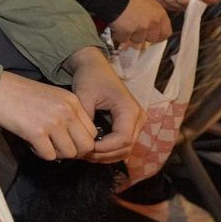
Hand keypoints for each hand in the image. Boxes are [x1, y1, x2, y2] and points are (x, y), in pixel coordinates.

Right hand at [0, 72, 97, 160]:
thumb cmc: (21, 94)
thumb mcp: (53, 97)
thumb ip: (68, 115)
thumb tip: (77, 141)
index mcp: (73, 101)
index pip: (92, 132)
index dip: (82, 142)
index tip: (68, 142)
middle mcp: (66, 111)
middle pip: (86, 146)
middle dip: (74, 152)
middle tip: (58, 148)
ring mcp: (52, 122)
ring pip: (69, 153)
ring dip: (56, 153)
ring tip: (42, 143)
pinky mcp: (36, 132)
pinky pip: (49, 156)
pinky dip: (40, 153)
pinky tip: (31, 143)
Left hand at [65, 47, 143, 163]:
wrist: (94, 66)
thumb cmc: (90, 78)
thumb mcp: (83, 97)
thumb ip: (85, 118)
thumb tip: (83, 140)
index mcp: (130, 110)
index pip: (122, 139)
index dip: (104, 149)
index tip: (85, 149)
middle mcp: (138, 118)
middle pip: (126, 147)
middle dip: (104, 154)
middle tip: (82, 155)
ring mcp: (136, 122)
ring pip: (125, 149)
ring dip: (107, 155)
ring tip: (86, 154)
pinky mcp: (130, 124)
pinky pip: (122, 143)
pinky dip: (109, 150)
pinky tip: (92, 149)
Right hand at [108, 0, 172, 46]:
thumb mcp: (148, 3)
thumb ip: (153, 16)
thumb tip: (150, 28)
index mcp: (160, 14)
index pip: (166, 33)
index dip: (158, 35)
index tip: (151, 34)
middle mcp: (153, 23)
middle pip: (151, 39)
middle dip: (143, 35)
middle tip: (134, 28)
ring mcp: (140, 28)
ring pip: (137, 40)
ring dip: (130, 35)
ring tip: (124, 23)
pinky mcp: (127, 32)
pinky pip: (123, 39)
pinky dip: (118, 34)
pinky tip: (116, 25)